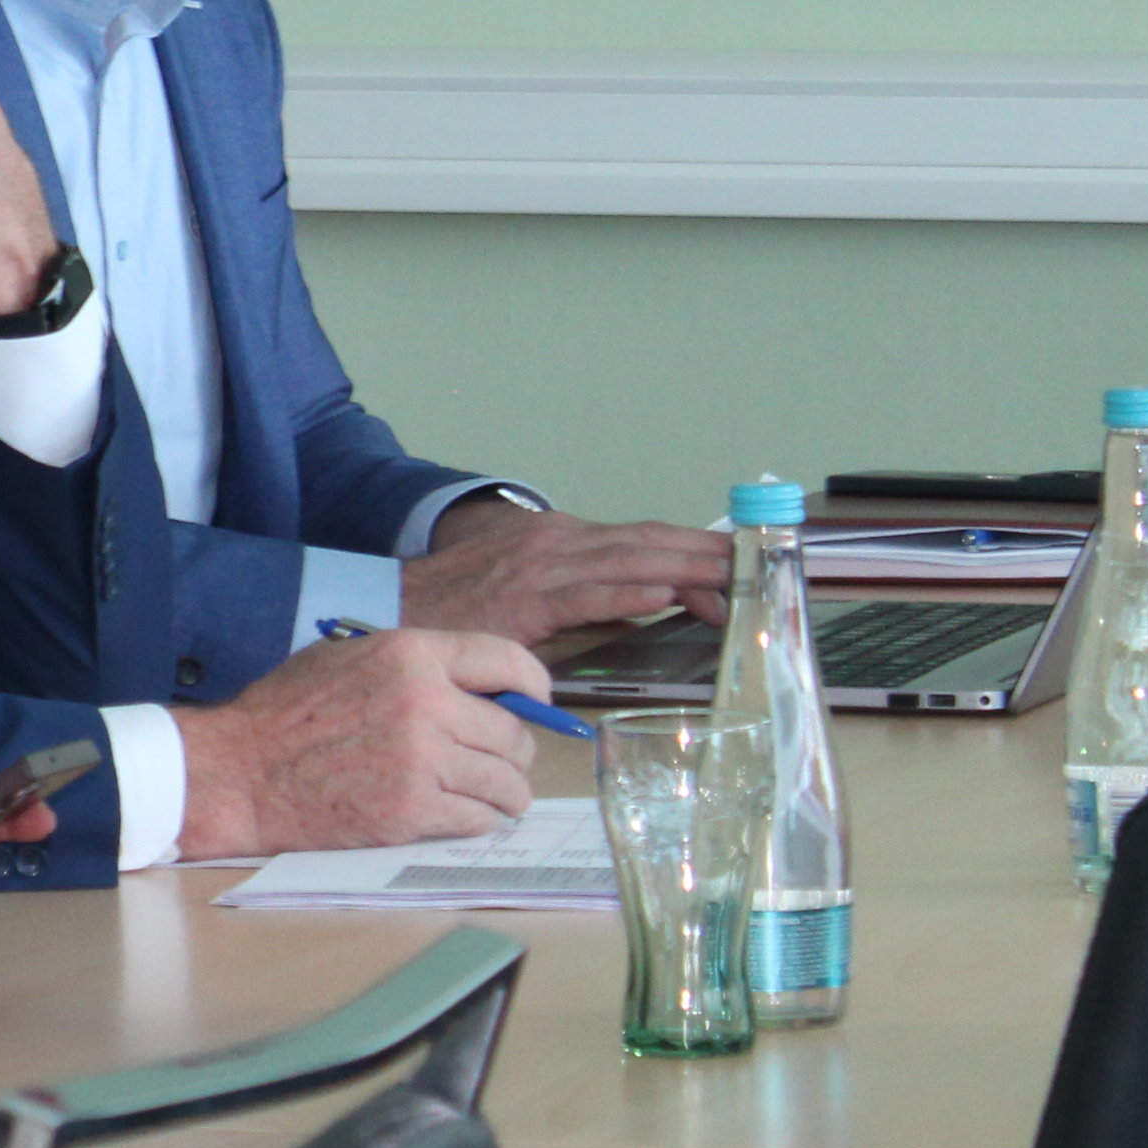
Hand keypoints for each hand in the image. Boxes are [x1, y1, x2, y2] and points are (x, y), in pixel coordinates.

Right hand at [174, 627, 550, 857]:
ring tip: (486, 796)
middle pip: (514, 732)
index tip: (532, 704)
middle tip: (496, 763)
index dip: (533, 687)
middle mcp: (425, 703)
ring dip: (503, 793)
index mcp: (410, 655)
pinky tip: (457, 813)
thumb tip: (480, 688)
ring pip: (506, 782)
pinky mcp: (413, 810)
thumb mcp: (347, 659)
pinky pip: (479, 818)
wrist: (238, 773)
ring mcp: (422, 760)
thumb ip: (415, 666)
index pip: (510, 661)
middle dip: (513, 752)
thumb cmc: (284, 715)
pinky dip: (477, 819)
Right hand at [401, 498, 732, 645]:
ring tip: (733, 584)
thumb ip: (584, 596)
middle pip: (649, 544)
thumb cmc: (454, 608)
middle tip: (759, 573)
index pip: (644, 540)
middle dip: (707, 558)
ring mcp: (540, 568)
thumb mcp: (527, 591)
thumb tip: (640, 608)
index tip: (741, 567)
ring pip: (630, 563)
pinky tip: (665, 596)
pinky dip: (629, 594)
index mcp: (559, 540)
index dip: (696, 550)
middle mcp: (556, 543)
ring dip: (687, 572)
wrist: (387, 607)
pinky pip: (587, 595)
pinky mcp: (524, 601)